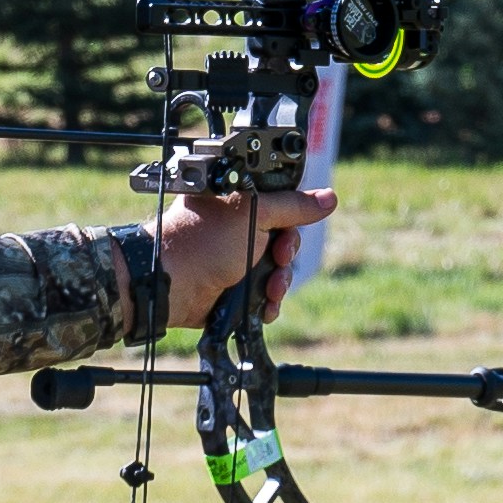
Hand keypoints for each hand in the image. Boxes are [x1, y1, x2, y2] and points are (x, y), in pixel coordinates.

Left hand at [151, 187, 335, 329]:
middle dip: (285, 254)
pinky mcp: (233, 288)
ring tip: (268, 288)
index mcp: (239, 202)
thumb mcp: (255, 213)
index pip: (282, 206)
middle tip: (276, 257)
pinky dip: (268, 302)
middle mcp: (237, 228)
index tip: (288, 229)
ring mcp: (234, 259)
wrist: (174, 283)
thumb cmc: (204, 241)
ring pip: (276, 271)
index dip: (292, 219)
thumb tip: (328, 198)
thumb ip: (293, 206)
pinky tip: (264, 305)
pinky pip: (263, 296)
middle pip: (283, 240)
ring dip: (279, 282)